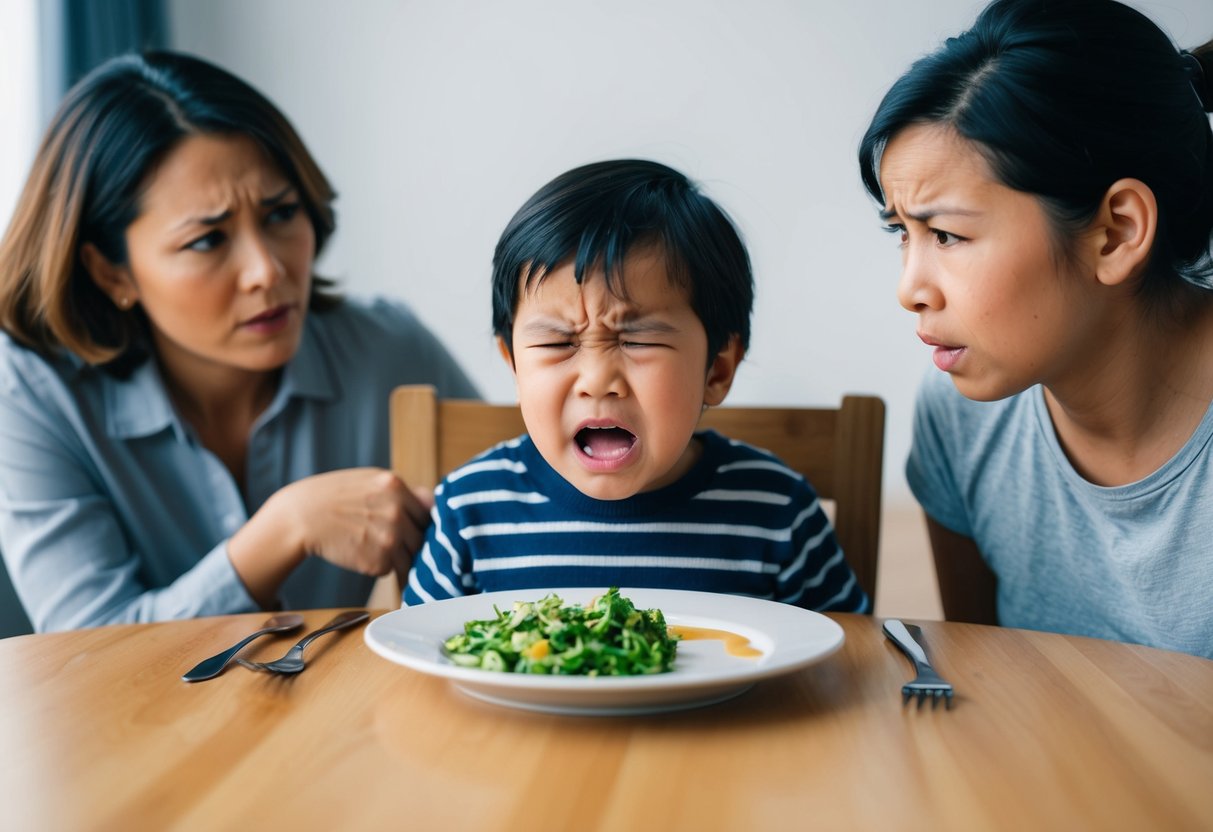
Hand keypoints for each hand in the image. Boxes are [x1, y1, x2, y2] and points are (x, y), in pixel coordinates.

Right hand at [280, 468, 431, 576]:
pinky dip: (382, 566)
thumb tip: (432, 503)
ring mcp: (389, 539)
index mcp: (395, 486)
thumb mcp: (370, 480)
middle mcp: (397, 512)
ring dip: (401, 556)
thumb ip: (402, 491)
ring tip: (378, 549)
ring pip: (412, 556)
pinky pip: (392, 568)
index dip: (422, 521)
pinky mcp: (378, 562)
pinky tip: (364, 554)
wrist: (302, 517)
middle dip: (413, 541)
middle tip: (396, 541)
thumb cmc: (335, 496)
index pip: (430, 510)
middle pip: (424, 535)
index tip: (416, 527)